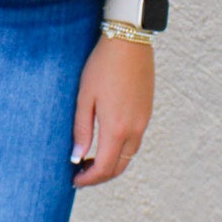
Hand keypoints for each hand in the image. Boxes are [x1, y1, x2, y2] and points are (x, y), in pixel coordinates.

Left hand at [70, 36, 152, 186]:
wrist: (130, 41)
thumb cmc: (102, 66)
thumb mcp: (85, 97)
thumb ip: (81, 129)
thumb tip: (76, 156)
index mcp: (116, 128)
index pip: (103, 168)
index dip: (88, 179)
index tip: (74, 180)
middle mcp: (134, 129)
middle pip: (118, 167)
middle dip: (99, 176)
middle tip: (80, 174)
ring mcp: (143, 121)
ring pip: (128, 156)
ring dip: (110, 164)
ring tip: (90, 159)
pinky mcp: (147, 112)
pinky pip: (135, 141)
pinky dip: (120, 151)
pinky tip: (106, 142)